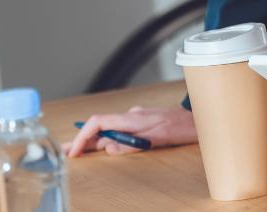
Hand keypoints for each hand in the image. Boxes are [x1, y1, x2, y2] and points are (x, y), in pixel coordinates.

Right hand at [62, 105, 196, 157]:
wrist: (200, 117)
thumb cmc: (182, 126)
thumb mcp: (157, 139)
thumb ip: (132, 143)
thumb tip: (110, 148)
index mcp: (132, 118)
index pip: (98, 122)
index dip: (82, 136)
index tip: (74, 150)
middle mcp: (131, 115)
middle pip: (100, 126)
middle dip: (82, 139)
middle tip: (66, 151)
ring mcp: (136, 117)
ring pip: (109, 128)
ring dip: (94, 140)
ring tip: (77, 150)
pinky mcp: (142, 121)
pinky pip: (119, 129)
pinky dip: (107, 137)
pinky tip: (103, 145)